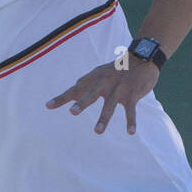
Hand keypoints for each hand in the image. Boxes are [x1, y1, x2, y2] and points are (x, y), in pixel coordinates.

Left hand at [46, 56, 160, 134]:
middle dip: (82, 103)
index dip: (62, 98)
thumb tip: (73, 87)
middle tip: (72, 112)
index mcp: (95, 78)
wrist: (143, 58)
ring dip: (104, 118)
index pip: (76, 89)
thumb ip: (87, 81)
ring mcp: (119, 89)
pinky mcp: (132, 94)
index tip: (48, 106)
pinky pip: (131, 110)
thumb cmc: (118, 69)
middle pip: (91, 94)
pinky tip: (130, 132)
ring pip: (110, 105)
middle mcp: (105, 83)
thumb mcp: (101, 72)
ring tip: (97, 132)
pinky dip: (131, 121)